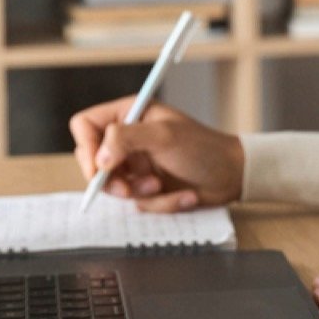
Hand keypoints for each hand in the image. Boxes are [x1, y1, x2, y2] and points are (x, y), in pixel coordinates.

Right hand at [69, 96, 244, 211]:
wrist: (232, 175)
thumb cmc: (203, 148)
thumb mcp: (164, 136)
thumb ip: (126, 138)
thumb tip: (99, 156)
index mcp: (129, 114)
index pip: (86, 126)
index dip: (86, 147)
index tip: (98, 168)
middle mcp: (128, 138)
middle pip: (93, 161)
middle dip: (112, 180)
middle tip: (127, 190)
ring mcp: (136, 164)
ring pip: (114, 187)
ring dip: (140, 193)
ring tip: (161, 187)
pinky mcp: (146, 187)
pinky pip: (137, 202)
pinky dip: (159, 203)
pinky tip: (181, 195)